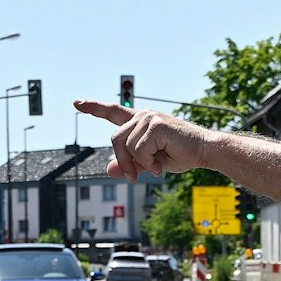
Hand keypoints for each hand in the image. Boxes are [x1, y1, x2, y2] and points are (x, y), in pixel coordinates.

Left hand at [73, 100, 214, 177]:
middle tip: (134, 177)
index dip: (94, 108)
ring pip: (126, 146)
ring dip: (139, 163)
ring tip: (156, 167)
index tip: (77, 103)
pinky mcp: (155, 124)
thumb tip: (107, 170)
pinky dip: (148, 162)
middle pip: (115, 139)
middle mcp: (143, 116)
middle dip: (123, 161)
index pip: (113, 112)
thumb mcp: (149, 163)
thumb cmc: (180, 155)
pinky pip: (139, 150)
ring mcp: (149, 117)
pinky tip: (161, 162)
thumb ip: (129, 164)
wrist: (204, 151)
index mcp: (141, 122)